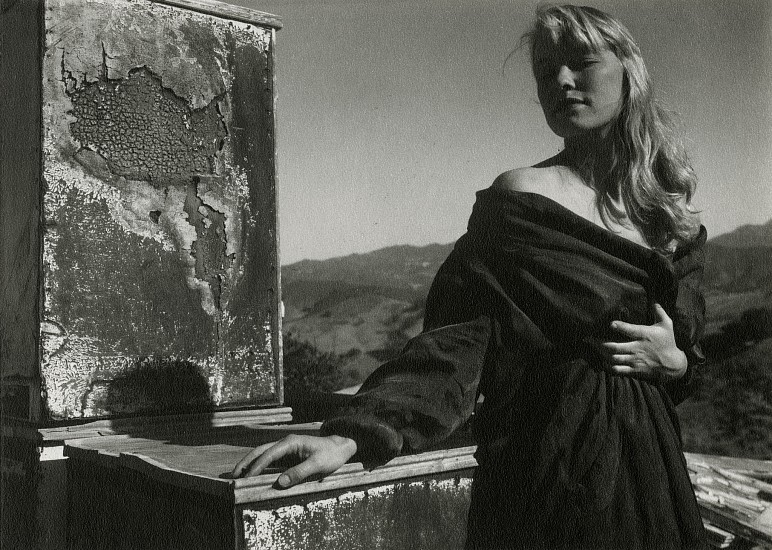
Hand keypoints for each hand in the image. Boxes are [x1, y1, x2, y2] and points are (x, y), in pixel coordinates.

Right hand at [230, 434, 356, 486]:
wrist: (341, 448)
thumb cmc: (330, 455)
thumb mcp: (317, 465)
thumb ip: (299, 473)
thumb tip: (279, 483)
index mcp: (290, 443)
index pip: (268, 454)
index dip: (255, 466)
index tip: (245, 477)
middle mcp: (285, 443)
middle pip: (260, 451)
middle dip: (246, 462)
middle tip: (233, 475)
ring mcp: (286, 449)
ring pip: (263, 454)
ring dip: (250, 463)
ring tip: (237, 475)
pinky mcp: (288, 456)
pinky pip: (270, 461)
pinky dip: (259, 466)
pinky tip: (253, 475)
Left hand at [600, 303, 686, 381]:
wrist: (674, 364)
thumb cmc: (668, 342)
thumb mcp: (667, 325)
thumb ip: (659, 312)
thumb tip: (654, 300)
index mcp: (644, 335)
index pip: (630, 330)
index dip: (619, 326)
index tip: (610, 324)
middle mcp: (638, 348)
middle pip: (615, 347)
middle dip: (600, 343)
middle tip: (590, 339)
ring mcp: (636, 360)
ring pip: (614, 358)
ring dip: (602, 354)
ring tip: (594, 349)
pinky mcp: (635, 370)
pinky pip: (619, 370)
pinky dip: (609, 367)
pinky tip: (603, 362)